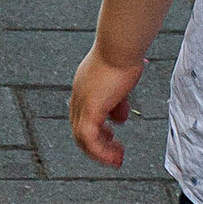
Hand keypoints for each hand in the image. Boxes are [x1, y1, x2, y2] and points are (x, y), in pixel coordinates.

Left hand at [70, 44, 146, 165]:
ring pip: (82, 138)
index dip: (97, 129)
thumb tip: (119, 118)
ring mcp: (82, 102)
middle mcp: (79, 96)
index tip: (112, 136)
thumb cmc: (123, 55)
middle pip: (80, 129)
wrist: (120, 45)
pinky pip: (90, 140)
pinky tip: (115, 156)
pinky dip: (101, 152)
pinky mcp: (90, 109)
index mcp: (84, 87)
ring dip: (100, 152)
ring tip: (116, 158)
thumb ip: (118, 101)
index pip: (84, 115)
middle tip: (114, 152)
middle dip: (98, 143)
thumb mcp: (121, 82)